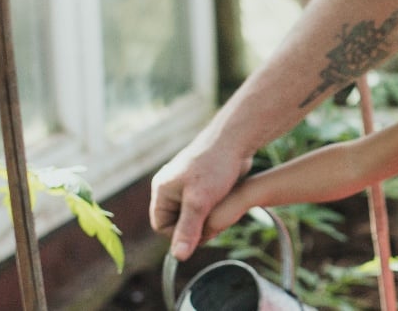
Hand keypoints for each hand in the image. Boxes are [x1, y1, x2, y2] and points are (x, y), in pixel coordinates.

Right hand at [149, 137, 250, 259]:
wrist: (235, 141)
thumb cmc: (215, 168)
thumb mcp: (199, 202)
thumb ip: (188, 229)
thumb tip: (178, 257)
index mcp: (162, 191)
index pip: (162, 226)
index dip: (180, 235)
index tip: (202, 232)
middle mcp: (171, 188)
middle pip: (178, 221)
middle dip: (196, 226)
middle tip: (216, 222)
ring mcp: (186, 185)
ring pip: (193, 214)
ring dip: (207, 218)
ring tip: (223, 208)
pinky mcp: (202, 183)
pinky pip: (204, 205)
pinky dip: (214, 208)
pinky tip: (226, 201)